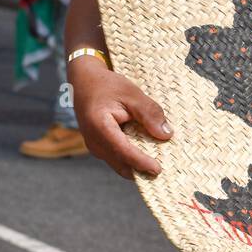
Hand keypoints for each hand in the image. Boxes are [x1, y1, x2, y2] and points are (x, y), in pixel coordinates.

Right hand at [67, 53, 171, 178]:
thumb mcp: (131, 94)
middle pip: (121, 164)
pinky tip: (145, 152)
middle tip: (163, 170)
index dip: (141, 162)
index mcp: (99, 127)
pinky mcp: (98, 146)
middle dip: (141, 170)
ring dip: (136, 165)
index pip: (123, 151)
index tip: (158, 169)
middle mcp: (93, 141)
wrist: (84, 81)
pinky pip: (116, 158)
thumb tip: (166, 135)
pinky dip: (130, 158)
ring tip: (157, 160)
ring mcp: (94, 146)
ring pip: (119, 164)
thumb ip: (149, 113)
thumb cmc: (107, 85)